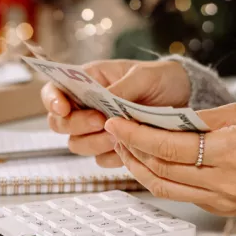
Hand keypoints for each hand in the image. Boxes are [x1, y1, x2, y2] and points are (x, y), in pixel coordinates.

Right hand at [41, 59, 190, 167]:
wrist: (184, 97)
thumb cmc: (160, 78)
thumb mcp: (143, 76)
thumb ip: (122, 87)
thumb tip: (105, 99)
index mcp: (87, 82)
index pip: (53, 91)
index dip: (52, 101)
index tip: (64, 109)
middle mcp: (86, 107)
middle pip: (59, 123)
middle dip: (77, 125)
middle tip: (100, 121)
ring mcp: (97, 130)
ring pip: (77, 145)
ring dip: (95, 143)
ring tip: (120, 135)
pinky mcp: (111, 148)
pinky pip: (101, 160)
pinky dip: (112, 156)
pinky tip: (129, 147)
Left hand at [104, 104, 235, 215]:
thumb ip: (198, 118)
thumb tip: (157, 120)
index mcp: (233, 152)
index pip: (171, 146)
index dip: (138, 135)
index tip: (116, 122)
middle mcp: (226, 181)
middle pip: (163, 168)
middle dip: (133, 148)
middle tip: (115, 131)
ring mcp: (222, 199)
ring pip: (165, 186)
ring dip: (138, 166)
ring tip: (124, 147)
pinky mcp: (219, 209)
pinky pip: (177, 195)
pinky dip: (156, 178)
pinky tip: (146, 163)